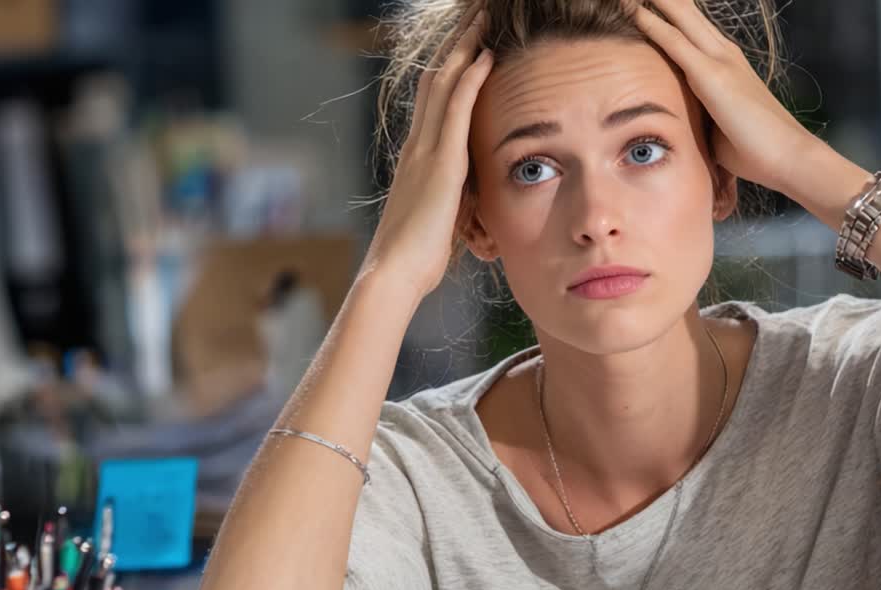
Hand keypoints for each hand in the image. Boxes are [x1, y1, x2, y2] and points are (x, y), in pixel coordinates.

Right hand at [361, 3, 491, 300]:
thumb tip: (471, 202)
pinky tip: (485, 56)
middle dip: (457, 45)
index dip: (451, 68)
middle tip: (474, 16)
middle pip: (437, 80)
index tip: (469, 44)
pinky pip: (455, 109)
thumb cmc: (418, 256)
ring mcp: (426, 151)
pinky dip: (470, 79)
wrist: (395, 272)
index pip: (434, 100)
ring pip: (445, 84)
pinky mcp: (440, 162)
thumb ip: (456, 201)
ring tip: (481, 19)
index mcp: (418, 158)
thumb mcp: (443, 219)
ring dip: (465, 48)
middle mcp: (418, 146)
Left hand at [631, 0, 813, 193]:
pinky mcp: (712, 75)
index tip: (644, 4)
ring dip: (655, 1)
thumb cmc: (755, 150)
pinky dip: (651, 23)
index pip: (692, 26)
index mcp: (727, 62)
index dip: (669, 11)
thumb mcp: (719, 125)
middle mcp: (724, 53)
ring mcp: (720, 60)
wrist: (788, 157)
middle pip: (686, 11)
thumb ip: (700, 113)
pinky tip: (633, 9)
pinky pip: (674, 41)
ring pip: (680, 16)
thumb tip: (680, 123)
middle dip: (663, 0)